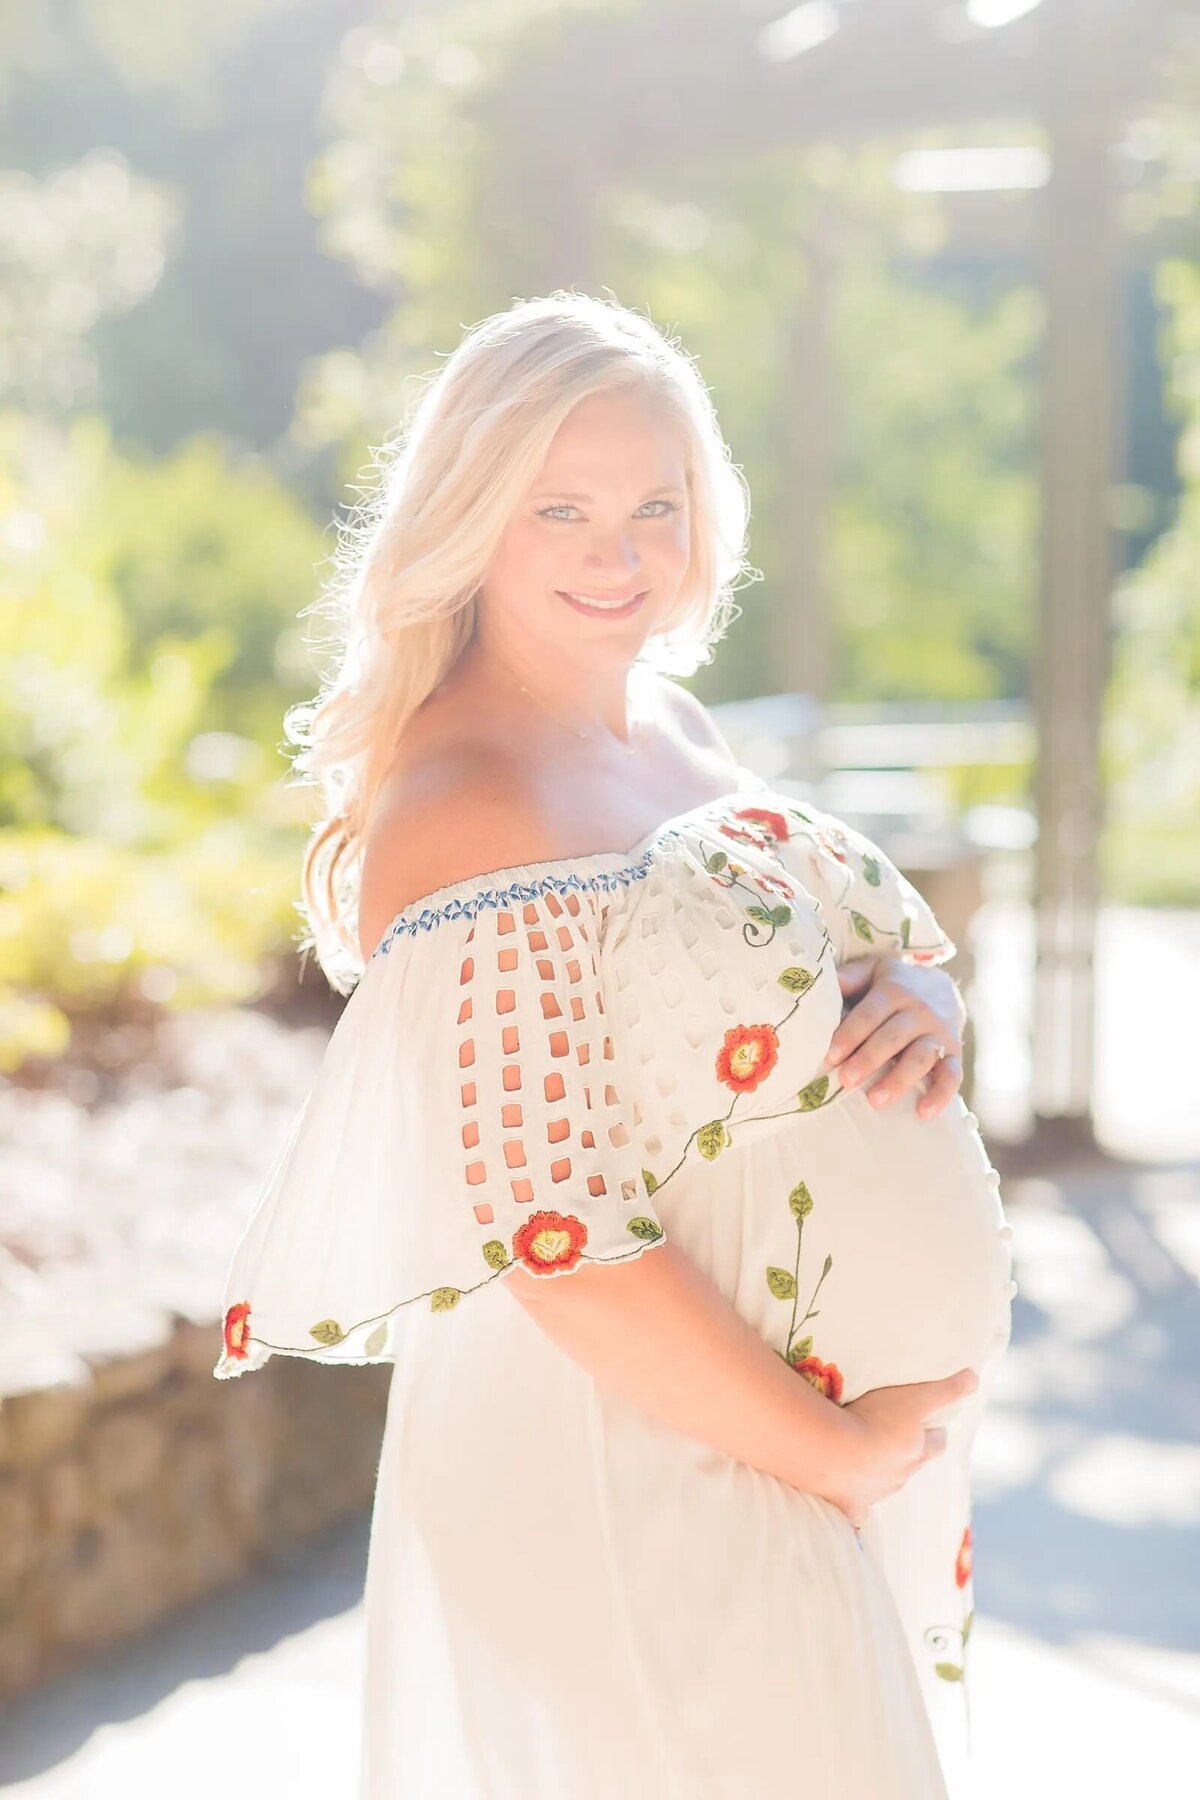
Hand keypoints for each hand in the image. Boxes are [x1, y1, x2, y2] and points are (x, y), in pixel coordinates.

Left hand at [822, 955, 964, 1119]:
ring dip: (899, 1080)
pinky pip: (953, 1075)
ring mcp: (940, 1033)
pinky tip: (923, 1113)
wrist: (942, 988)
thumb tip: (825, 982)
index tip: (831, 1056)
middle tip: (846, 1081)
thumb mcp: (874, 971)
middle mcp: (920, 1011)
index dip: (850, 1034)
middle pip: (893, 1037)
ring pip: (921, 1057)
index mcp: (895, 990)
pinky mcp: (956, 1053)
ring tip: (876, 1101)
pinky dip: (941, 1094)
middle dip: (868, 1059)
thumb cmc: (895, 984)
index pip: (870, 1013)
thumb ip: (851, 977)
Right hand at [822, 1367, 979, 1530]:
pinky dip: (856, 1509)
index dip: (935, 1431)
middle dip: (913, 1453)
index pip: (937, 1441)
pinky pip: (858, 1514)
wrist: (836, 1452)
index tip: (929, 1421)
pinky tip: (849, 1503)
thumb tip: (975, 1379)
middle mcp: (903, 1474)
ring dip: (881, 1470)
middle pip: (916, 1464)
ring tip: (863, 1453)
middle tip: (898, 1437)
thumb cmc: (875, 1418)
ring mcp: (877, 1492)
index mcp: (918, 1450)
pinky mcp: (853, 1505)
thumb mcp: (916, 1396)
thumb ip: (947, 1389)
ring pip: (887, 1483)